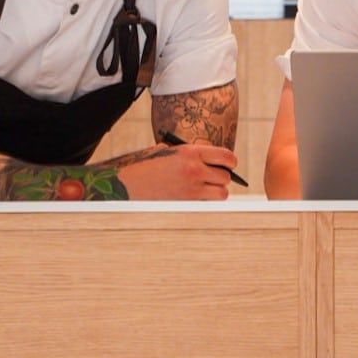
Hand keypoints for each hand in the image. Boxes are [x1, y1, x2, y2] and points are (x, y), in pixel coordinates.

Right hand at [118, 142, 237, 200]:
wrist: (126, 186)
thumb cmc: (145, 168)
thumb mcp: (167, 152)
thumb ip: (188, 154)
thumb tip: (211, 162)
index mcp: (189, 152)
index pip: (225, 156)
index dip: (231, 161)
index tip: (230, 165)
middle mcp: (193, 170)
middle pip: (225, 177)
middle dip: (223, 178)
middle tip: (217, 179)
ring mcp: (191, 189)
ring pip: (221, 193)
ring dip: (218, 192)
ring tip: (209, 190)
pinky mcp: (186, 205)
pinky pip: (208, 205)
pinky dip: (206, 203)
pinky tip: (197, 199)